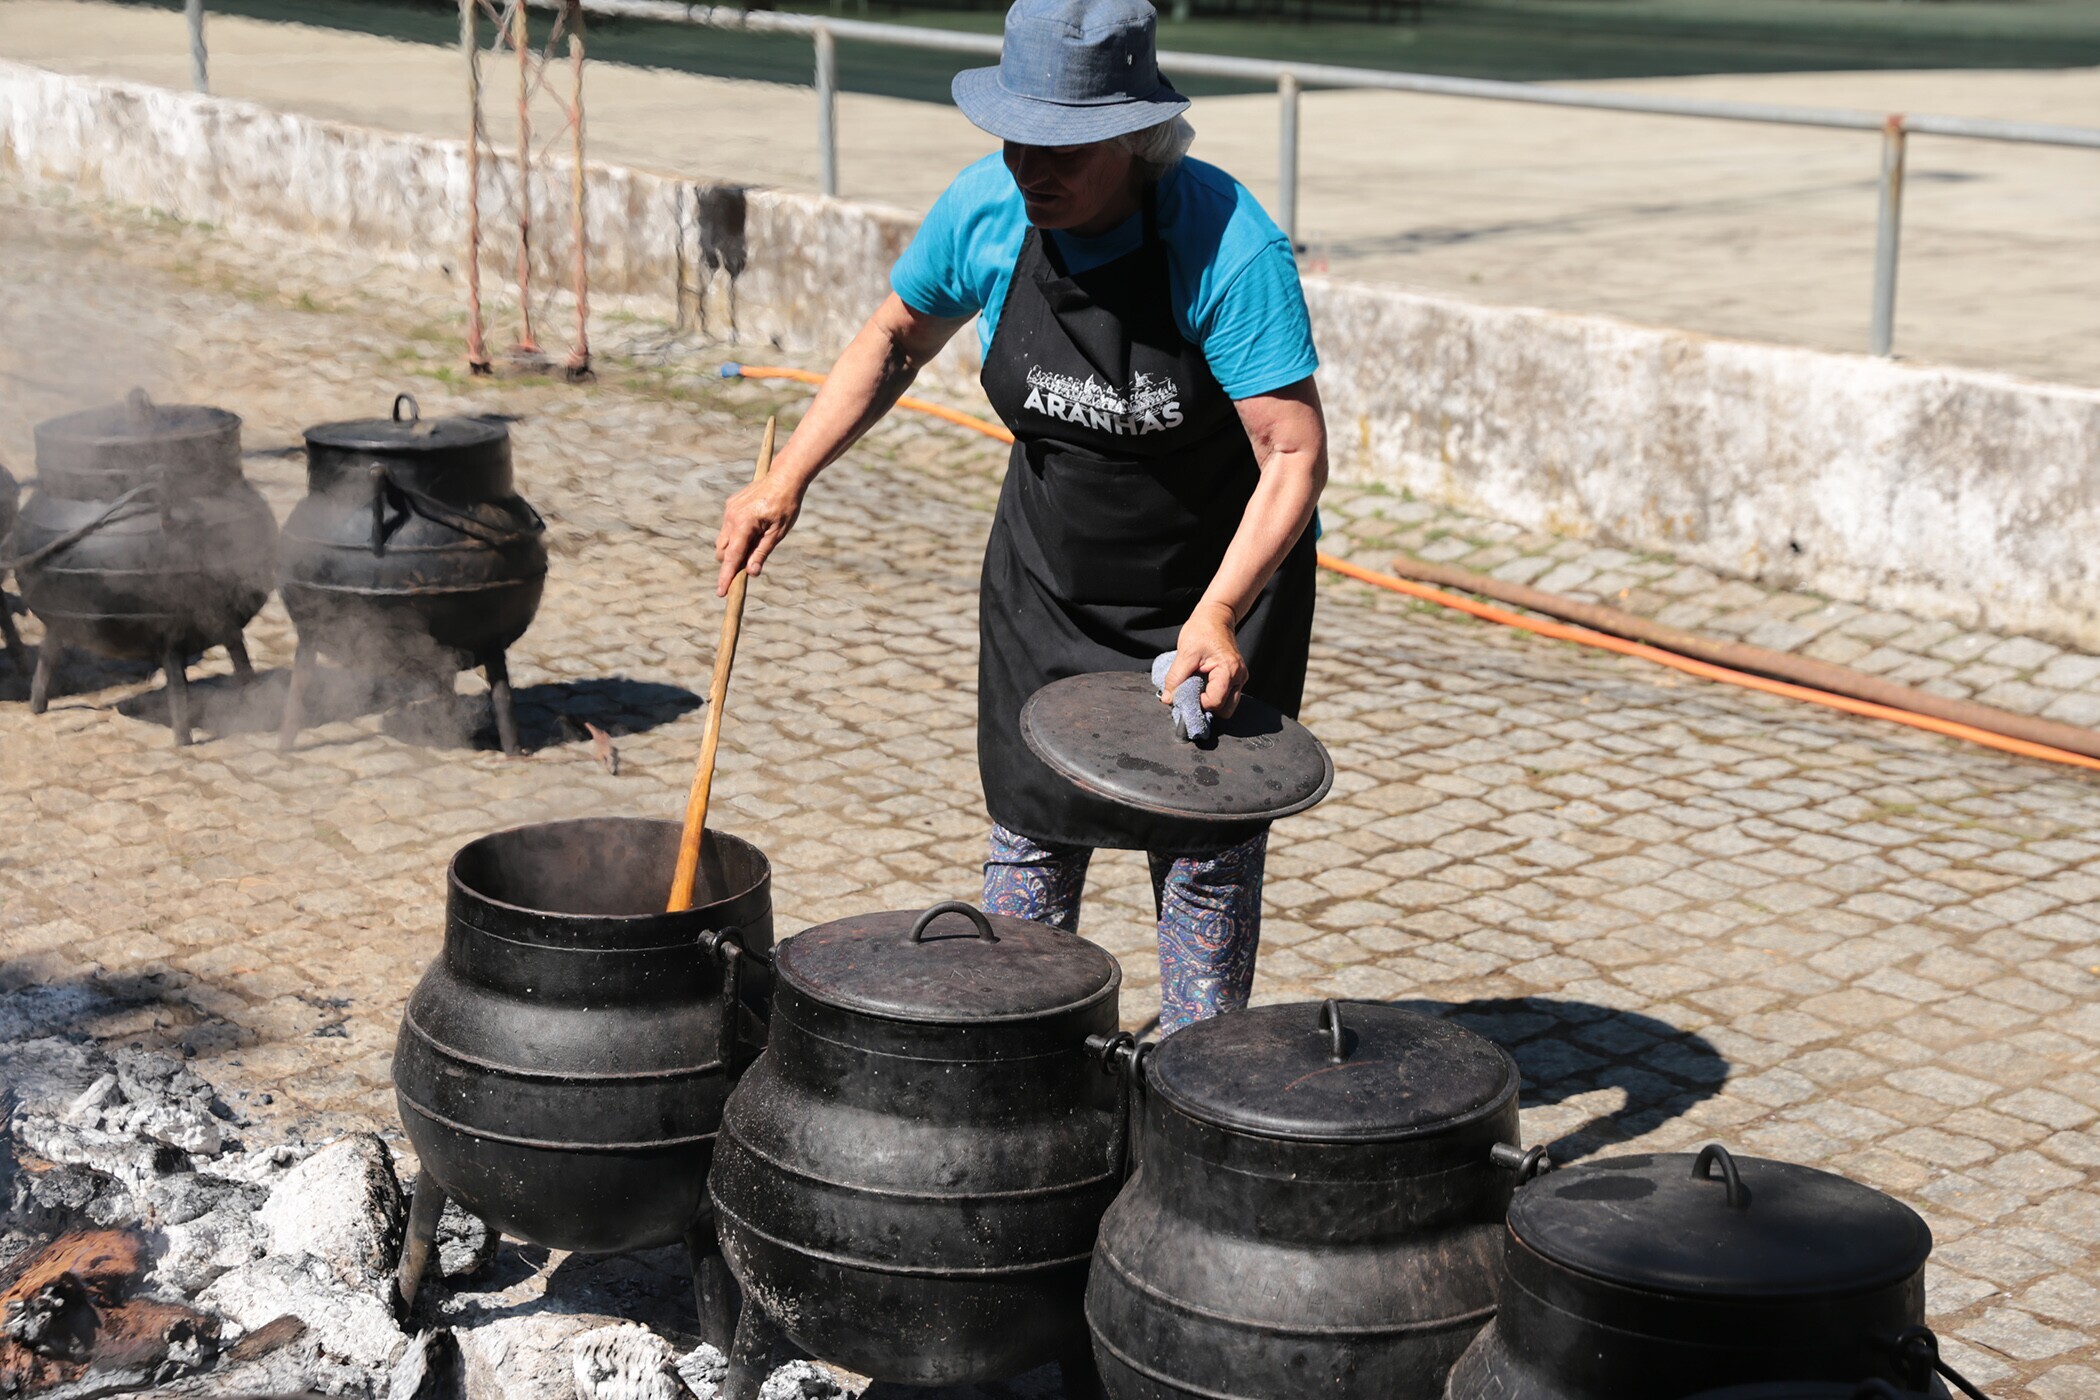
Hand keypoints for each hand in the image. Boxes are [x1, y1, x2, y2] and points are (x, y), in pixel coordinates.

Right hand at [714, 476, 802, 595]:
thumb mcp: (778, 533)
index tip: (721, 592)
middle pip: (723, 551)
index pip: (732, 557)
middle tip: (748, 567)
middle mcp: (731, 517)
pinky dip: (736, 535)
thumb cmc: (786, 506)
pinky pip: (728, 527)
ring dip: (733, 549)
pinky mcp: (731, 505)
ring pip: (723, 539)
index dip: (726, 576)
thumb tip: (751, 573)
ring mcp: (729, 510)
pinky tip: (754, 529)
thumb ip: (762, 553)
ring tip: (756, 543)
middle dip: (731, 562)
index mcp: (743, 525)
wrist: (784, 477)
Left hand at [1163, 602, 1247, 717]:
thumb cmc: (1202, 630)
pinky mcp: (1236, 677)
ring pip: (1227, 706)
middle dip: (1206, 707)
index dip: (1197, 703)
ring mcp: (1239, 678)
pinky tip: (1202, 685)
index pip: (1215, 702)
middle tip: (1191, 694)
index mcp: (1229, 671)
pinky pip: (1226, 696)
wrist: (1216, 616)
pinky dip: (1214, 696)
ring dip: (1211, 702)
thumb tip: (1168, 699)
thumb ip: (1175, 678)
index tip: (1184, 693)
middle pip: (1225, 710)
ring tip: (1197, 689)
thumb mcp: (1185, 653)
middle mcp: (1239, 677)